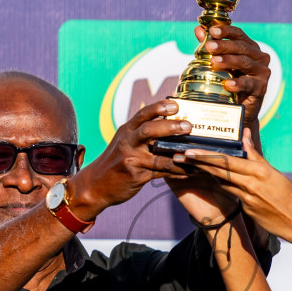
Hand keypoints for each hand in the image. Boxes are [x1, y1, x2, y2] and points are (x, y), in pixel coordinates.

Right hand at [67, 98, 190, 218]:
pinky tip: (190, 171)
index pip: (143, 114)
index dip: (159, 107)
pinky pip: (161, 173)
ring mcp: (132, 160)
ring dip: (179, 155)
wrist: (95, 186)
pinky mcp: (137, 176)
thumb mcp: (124, 142)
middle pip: (149, 130)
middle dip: (170, 127)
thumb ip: (141, 132)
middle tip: (189, 126)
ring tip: (195, 153)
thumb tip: (167, 118)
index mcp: (126, 131)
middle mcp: (128, 143)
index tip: (176, 104)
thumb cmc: (115, 161)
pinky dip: (177, 172)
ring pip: (158, 156)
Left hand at [177, 132, 291, 243]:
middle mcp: (250, 184)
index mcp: (259, 172)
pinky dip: (217, 186)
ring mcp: (247, 198)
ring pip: (221, 183)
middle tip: (180, 157)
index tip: (191, 151)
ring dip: (204, 174)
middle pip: (219, 171)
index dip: (208, 156)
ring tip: (188, 166)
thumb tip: (245, 134)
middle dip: (199, 164)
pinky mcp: (247, 209)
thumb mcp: (274, 173)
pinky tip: (207, 181)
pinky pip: (229, 194)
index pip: (228, 161)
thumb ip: (256, 156)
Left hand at [196, 23, 270, 120]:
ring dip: (228, 61)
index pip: (239, 34)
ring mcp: (262, 72)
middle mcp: (259, 57)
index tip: (212, 31)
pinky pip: (249, 84)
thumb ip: (211, 46)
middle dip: (224, 46)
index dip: (226, 31)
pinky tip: (227, 84)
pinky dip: (238, 84)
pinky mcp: (261, 88)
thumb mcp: (220, 62)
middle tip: (208, 46)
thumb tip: (198, 30)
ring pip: (245, 63)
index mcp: (250, 47)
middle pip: (242, 47)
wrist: (240, 109)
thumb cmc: (230, 81)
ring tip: (214, 61)